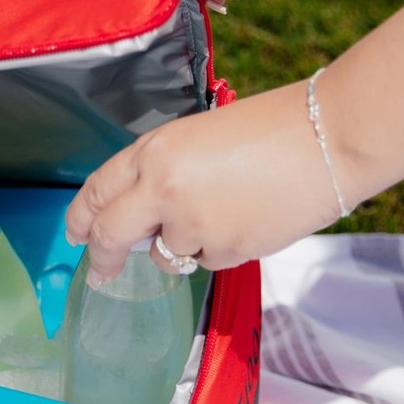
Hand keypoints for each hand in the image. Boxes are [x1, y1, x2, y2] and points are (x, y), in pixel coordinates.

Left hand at [64, 80, 345, 282]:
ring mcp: (192, 224)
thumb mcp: (199, 138)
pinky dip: (220, 249)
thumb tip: (143, 217)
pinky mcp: (224, 250)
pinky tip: (249, 218)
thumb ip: (163, 173)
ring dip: (182, 246)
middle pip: (111, 235)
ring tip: (227, 209)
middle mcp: (162, 188)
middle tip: (99, 274)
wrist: (328, 139)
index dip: (81, 217)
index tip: (75, 234)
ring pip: (167, 255)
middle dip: (101, 259)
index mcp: (154, 151)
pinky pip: (207, 261)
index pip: (98, 189)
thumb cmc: (272, 129)